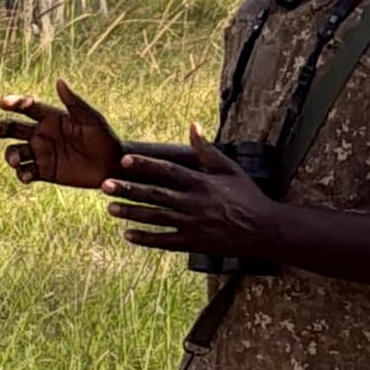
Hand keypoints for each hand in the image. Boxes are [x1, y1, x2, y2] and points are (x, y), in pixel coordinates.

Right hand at [0, 82, 122, 190]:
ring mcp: (41, 153)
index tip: (3, 102)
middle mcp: (41, 133)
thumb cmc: (104, 137)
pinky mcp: (44, 172)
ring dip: (11, 156)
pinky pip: (26, 172)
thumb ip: (74, 102)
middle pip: (12, 128)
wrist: (112, 165)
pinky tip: (27, 176)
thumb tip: (59, 80)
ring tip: (16, 160)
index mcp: (51, 117)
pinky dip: (22, 174)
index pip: (26, 107)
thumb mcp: (90, 118)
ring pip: (15, 151)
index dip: (13, 102)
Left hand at [105, 126, 277, 257]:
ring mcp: (192, 225)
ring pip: (156, 218)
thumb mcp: (230, 168)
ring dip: (131, 213)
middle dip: (129, 189)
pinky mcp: (193, 244)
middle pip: (155, 195)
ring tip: (109, 208)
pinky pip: (165, 242)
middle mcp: (193, 204)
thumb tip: (192, 125)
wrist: (263, 230)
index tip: (124, 160)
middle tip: (105, 184)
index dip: (145, 165)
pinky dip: (146, 239)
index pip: (167, 171)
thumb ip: (206, 149)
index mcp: (201, 183)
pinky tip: (128, 235)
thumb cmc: (247, 196)